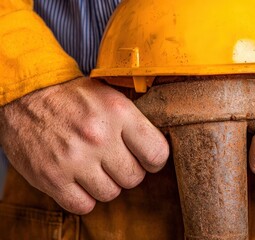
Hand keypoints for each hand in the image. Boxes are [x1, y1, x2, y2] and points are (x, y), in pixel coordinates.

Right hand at [0, 77, 168, 213]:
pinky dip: (84, 197)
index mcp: (118, 113)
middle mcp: (99, 137)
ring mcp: (74, 159)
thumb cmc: (74, 97)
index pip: (157, 153)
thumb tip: (158, 149)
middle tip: (114, 161)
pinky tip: (79, 180)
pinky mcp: (52, 177)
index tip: (146, 159)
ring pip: (110, 194)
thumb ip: (135, 122)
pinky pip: (83, 205)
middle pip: (134, 178)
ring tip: (94, 168)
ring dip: (105, 185)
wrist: (27, 94)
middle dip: (127, 172)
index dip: (154, 160)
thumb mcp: (111, 97)